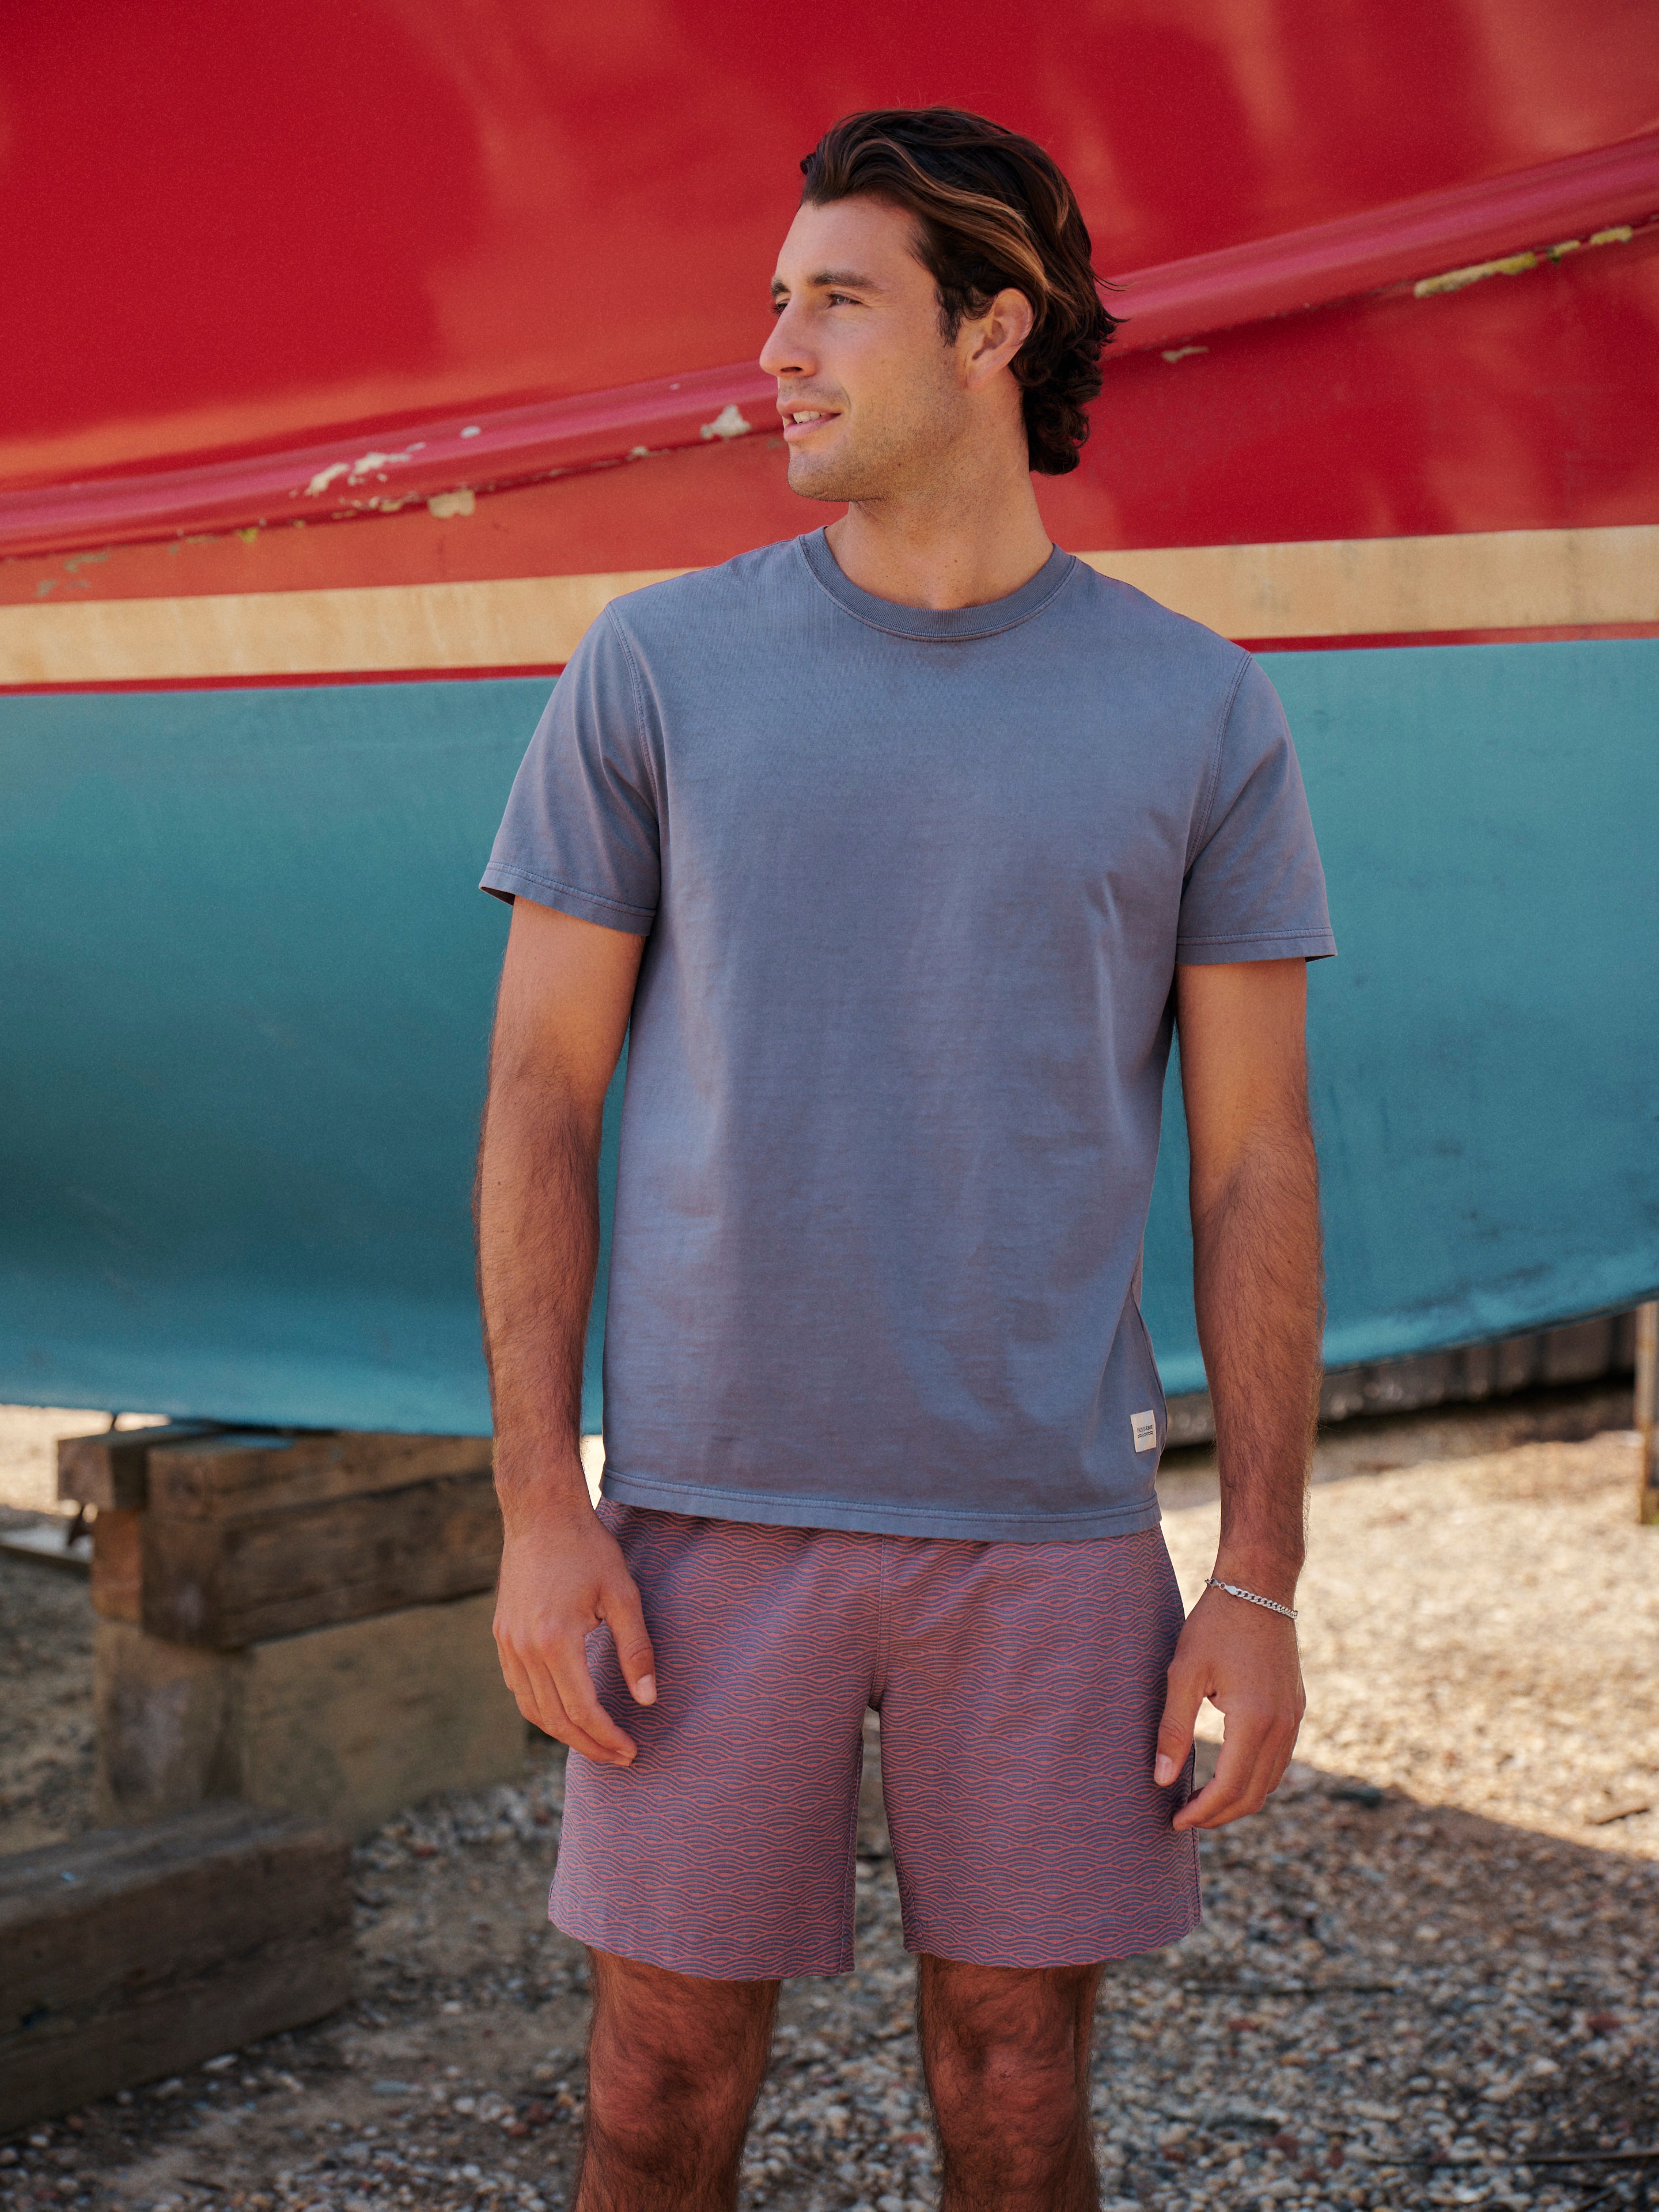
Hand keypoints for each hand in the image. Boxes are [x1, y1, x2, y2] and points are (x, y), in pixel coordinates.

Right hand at [493, 1499, 656, 1766]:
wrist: (541, 1515)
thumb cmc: (588, 1550)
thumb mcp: (623, 1595)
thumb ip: (636, 1650)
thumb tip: (648, 1700)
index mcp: (556, 1642)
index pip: (582, 1710)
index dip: (608, 1737)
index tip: (632, 1750)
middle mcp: (525, 1650)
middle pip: (555, 1720)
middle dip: (589, 1745)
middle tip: (619, 1757)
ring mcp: (508, 1644)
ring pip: (532, 1710)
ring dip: (564, 1733)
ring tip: (595, 1742)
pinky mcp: (502, 1636)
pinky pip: (518, 1689)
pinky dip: (541, 1710)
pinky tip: (565, 1713)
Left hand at [1154, 1579, 1303, 1830]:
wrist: (1259, 1587)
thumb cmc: (1215, 1625)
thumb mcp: (1184, 1673)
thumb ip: (1173, 1728)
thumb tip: (1162, 1779)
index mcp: (1253, 1721)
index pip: (1230, 1788)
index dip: (1202, 1812)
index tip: (1175, 1820)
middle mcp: (1281, 1727)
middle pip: (1254, 1794)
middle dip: (1219, 1815)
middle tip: (1186, 1819)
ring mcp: (1293, 1719)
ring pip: (1271, 1781)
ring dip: (1239, 1800)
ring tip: (1204, 1804)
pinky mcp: (1296, 1709)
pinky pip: (1280, 1761)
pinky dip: (1256, 1779)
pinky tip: (1231, 1776)